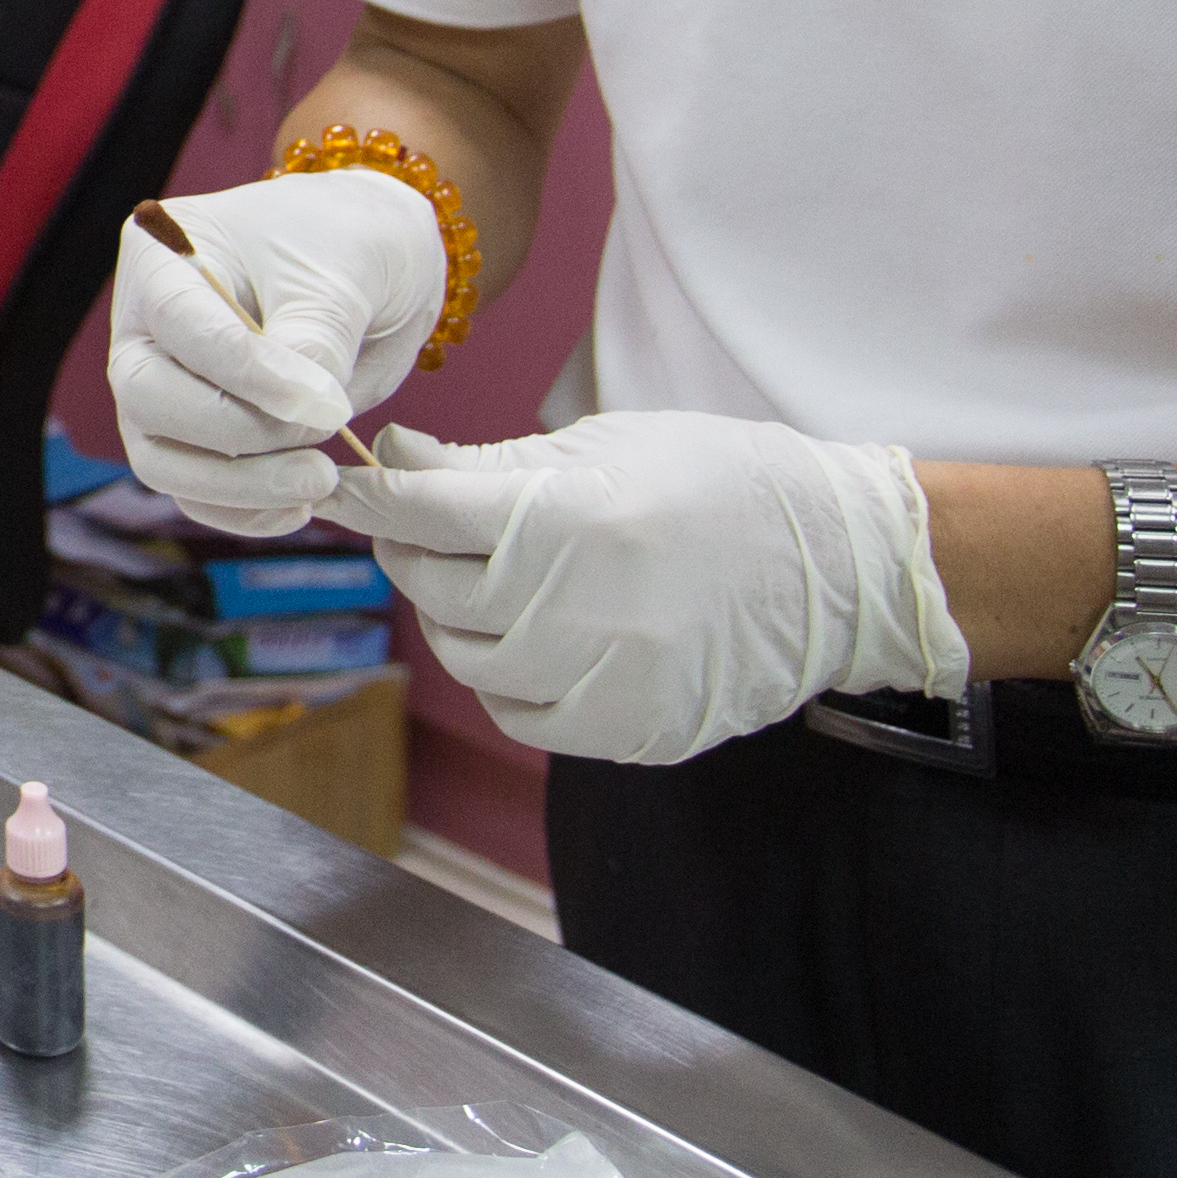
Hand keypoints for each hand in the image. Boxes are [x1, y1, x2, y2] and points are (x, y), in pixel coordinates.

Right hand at [106, 170, 449, 532]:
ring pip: (161, 460)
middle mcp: (145, 326)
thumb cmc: (349, 244)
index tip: (326, 404)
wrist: (373, 264)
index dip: (251, 375)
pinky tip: (299, 506)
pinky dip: (243, 510)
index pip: (183, 326)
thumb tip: (300, 419)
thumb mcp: (342, 278)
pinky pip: (194, 492)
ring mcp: (160, 386)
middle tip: (323, 443)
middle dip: (237, 435)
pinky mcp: (189, 439)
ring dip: (240, 488)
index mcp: (164, 257)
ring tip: (321, 481)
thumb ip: (315, 343)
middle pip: (148, 398)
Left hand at [347, 409, 966, 762]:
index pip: (423, 513)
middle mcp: (575, 608)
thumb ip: (487, 464)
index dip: (370, 496)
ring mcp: (600, 680)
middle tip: (426, 524)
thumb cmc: (717, 482)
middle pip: (432, 586)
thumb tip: (394, 459)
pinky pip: (518, 711)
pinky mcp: (624, 731)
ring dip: (455, 615)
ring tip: (490, 579)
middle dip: (413, 549)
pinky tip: (533, 636)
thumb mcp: (603, 446)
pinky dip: (506, 674)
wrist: (835, 565)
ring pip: (464, 656)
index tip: (342, 484)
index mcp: (568, 519)